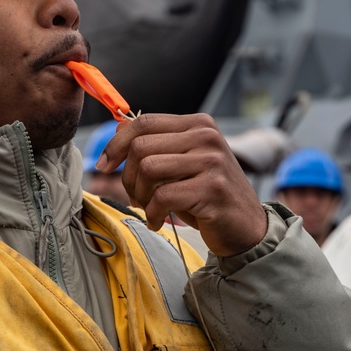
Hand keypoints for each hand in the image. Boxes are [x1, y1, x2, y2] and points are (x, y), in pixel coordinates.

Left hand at [98, 113, 267, 256]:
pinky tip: (158, 221)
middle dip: (127, 176)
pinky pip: (163, 196)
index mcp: (198, 124)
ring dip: (139, 195)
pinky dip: (152, 213)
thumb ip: (156, 145)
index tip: (103, 164)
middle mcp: (206, 136)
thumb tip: (119, 128)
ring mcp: (212, 161)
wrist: (246, 227)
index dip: (116, 144)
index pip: (144, 123)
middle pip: (141, 146)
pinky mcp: (213, 188)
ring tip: (148, 208)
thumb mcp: (182, 164)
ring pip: (148, 169)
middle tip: (135, 197)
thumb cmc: (208, 196)